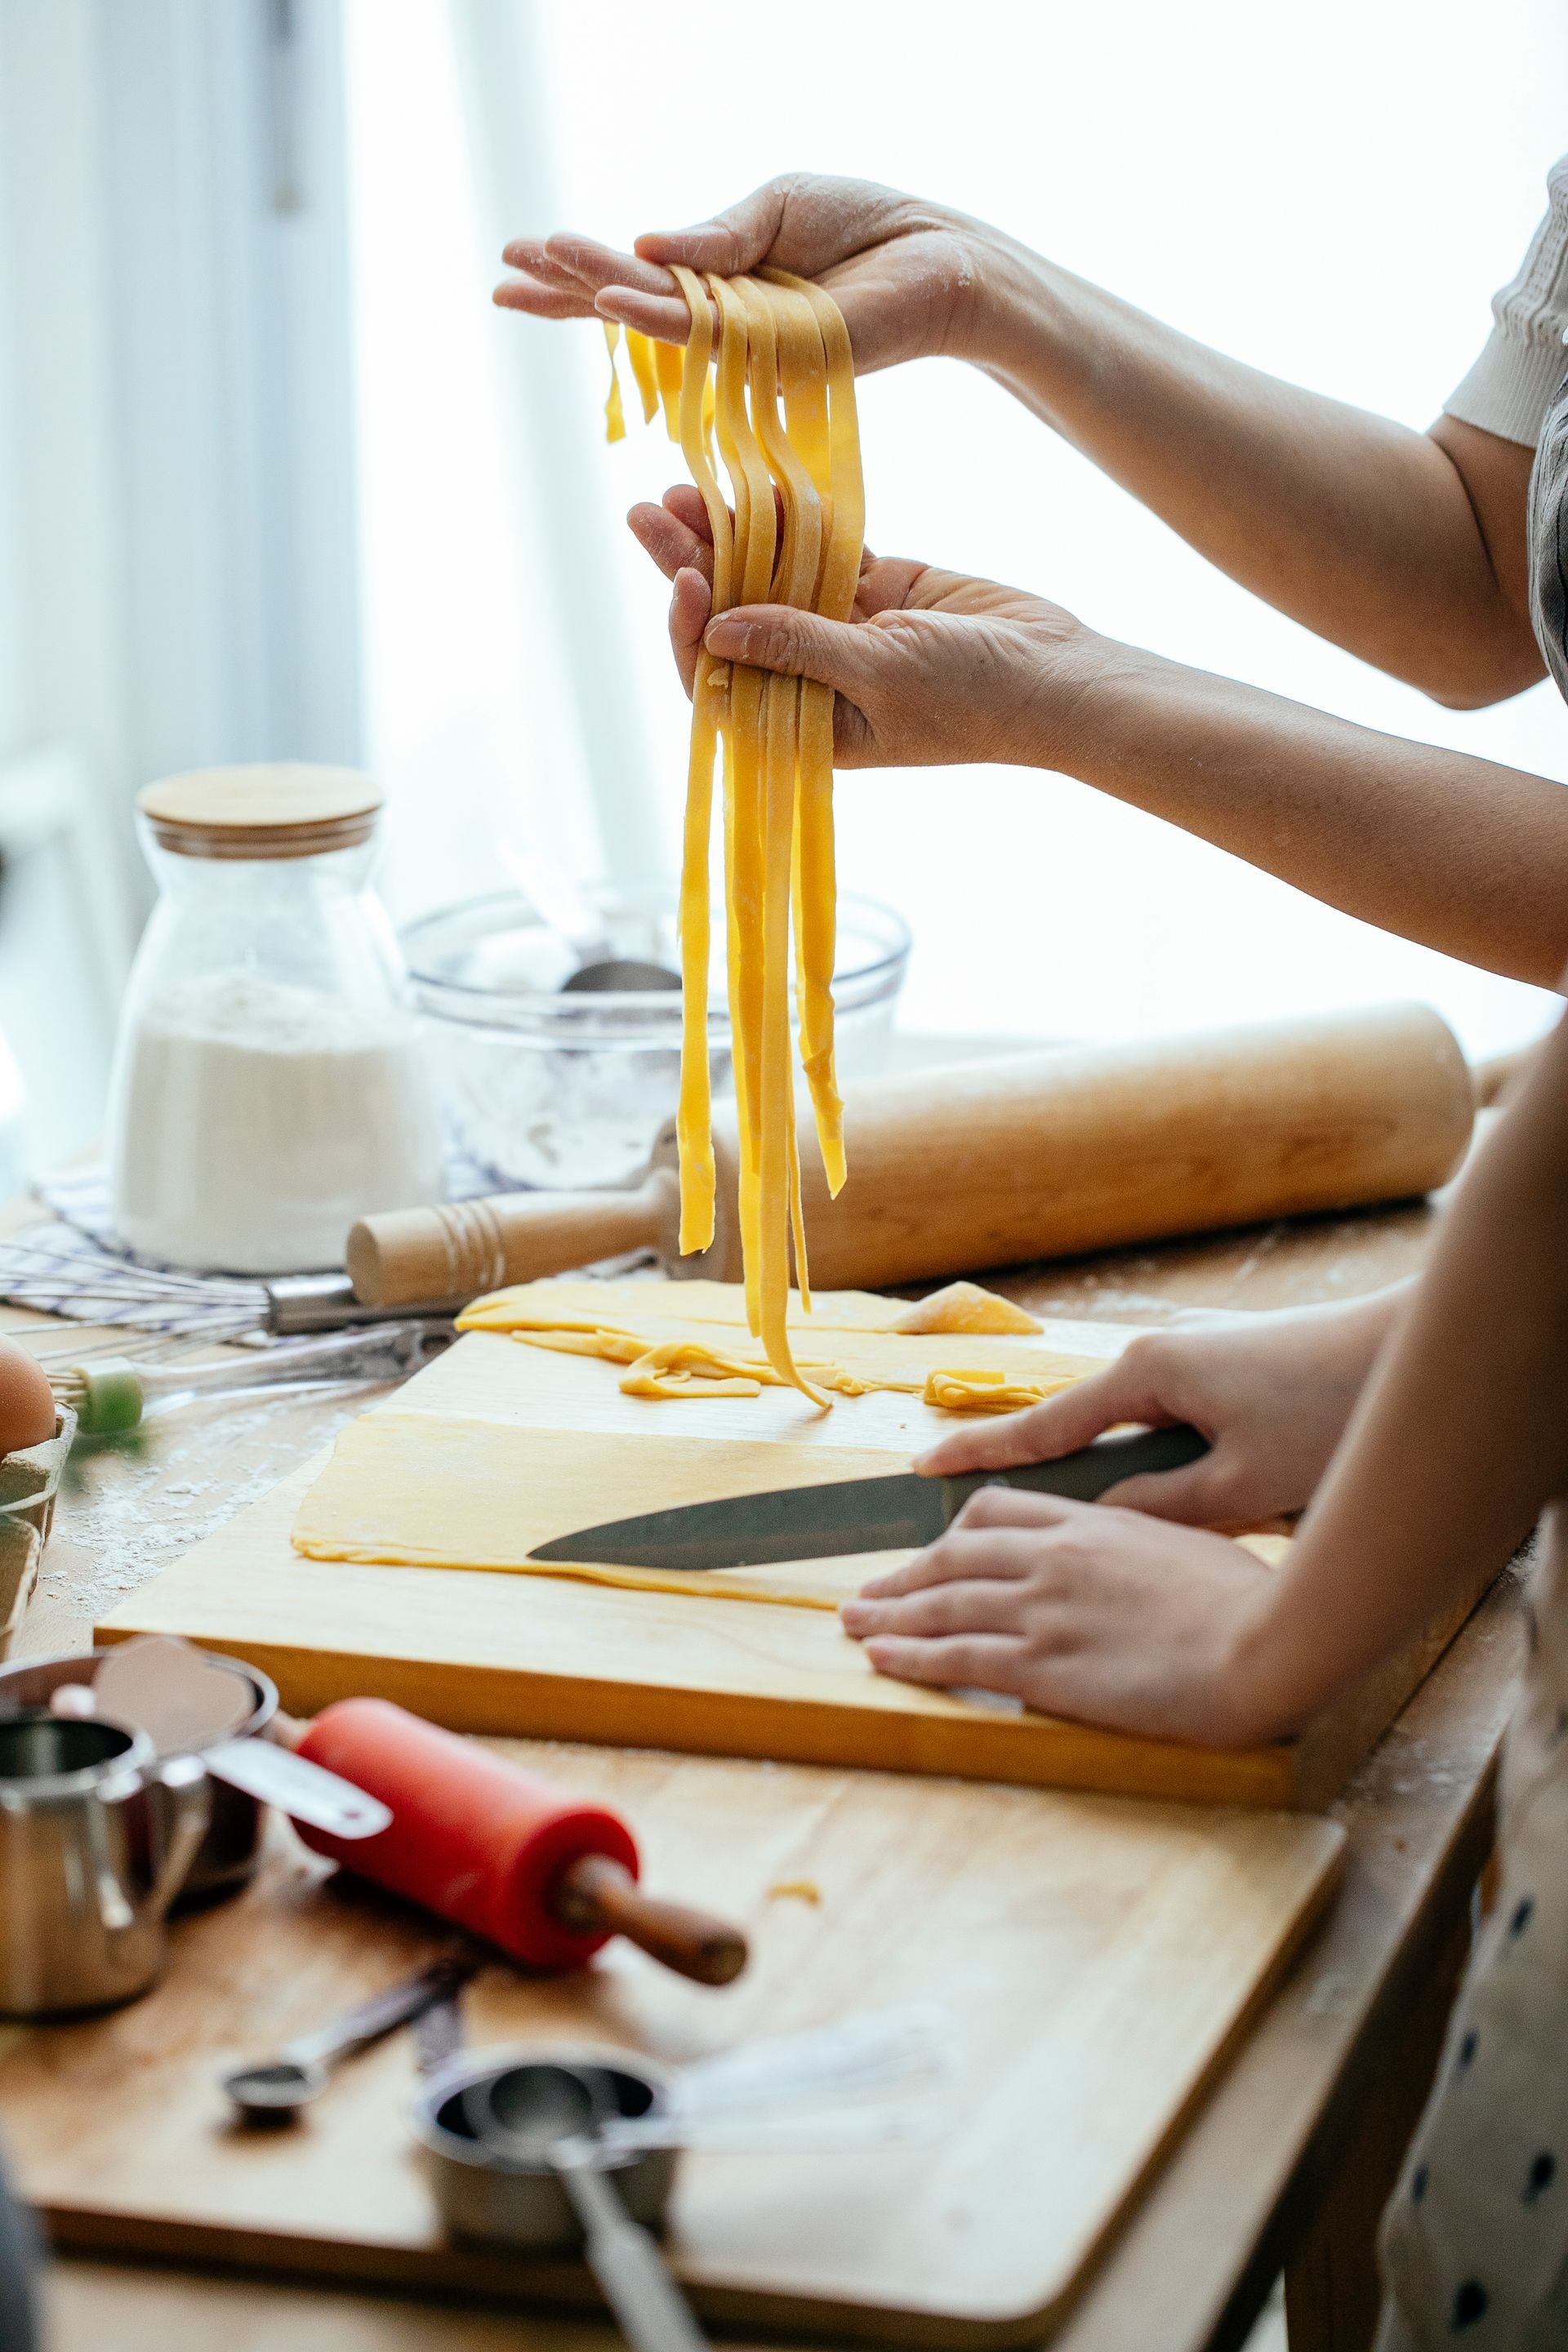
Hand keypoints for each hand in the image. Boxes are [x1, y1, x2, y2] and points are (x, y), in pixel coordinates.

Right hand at [495, 175, 1005, 373]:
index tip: (523, 256)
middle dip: (568, 292)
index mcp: (720, 280)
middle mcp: (725, 320)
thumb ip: (717, 236)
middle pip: (632, 307)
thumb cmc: (866, 231)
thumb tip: (647, 246)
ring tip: (535, 276)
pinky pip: (711, 335)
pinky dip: (661, 318)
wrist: (938, 259)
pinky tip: (617, 305)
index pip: (639, 275)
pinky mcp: (777, 354)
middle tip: (502, 280)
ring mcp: (746, 342)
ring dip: (595, 297)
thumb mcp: (779, 209)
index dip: (582, 269)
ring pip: (658, 322)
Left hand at [630, 485, 1101, 768]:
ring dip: (728, 535)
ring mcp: (842, 630)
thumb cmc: (976, 699)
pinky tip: (756, 483)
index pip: (721, 681)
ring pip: (766, 578)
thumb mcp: (882, 673)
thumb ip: (799, 646)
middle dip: (689, 569)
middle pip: (731, 619)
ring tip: (682, 487)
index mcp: (802, 724)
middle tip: (645, 514)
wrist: (1057, 673)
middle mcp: (811, 680)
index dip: (690, 632)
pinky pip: (819, 550)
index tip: (683, 580)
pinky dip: (791, 518)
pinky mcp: (876, 588)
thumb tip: (716, 631)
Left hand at [840, 1488, 1284, 1744]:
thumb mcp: (1187, 1549)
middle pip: (955, 1556)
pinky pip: (958, 1656)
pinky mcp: (1045, 1665)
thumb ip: (1140, 1550)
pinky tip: (880, 1658)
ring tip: (854, 1622)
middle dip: (905, 1575)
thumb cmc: (1248, 1602)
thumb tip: (1129, 1564)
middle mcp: (1055, 1557)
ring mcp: (1045, 1609)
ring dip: (890, 1613)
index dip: (954, 1533)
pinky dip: (910, 1656)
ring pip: (943, 1604)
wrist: (1266, 1643)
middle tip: (870, 1590)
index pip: (998, 1513)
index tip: (933, 1548)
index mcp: (1092, 1523)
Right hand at [913, 1296, 1405, 1529]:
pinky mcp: (1229, 1376)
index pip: (1042, 1426)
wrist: (1412, 1353)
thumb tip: (1099, 1524)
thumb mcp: (1241, 1483)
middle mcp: (1159, 1359)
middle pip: (1079, 1431)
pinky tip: (1183, 1500)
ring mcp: (1194, 1363)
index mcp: (1147, 1375)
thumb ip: (1160, 1508)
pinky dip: (1163, 1467)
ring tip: (1099, 1519)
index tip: (922, 1465)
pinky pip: (1171, 1431)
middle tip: (976, 1508)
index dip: (982, 1454)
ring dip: (1120, 1479)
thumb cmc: (1333, 1414)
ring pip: (1132, 1437)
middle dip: (1041, 1474)